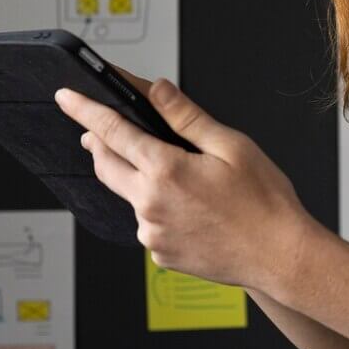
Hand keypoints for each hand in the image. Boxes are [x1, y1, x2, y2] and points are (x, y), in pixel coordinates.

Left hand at [53, 68, 316, 291]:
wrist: (281, 257)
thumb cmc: (265, 202)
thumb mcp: (230, 145)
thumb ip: (186, 116)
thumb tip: (157, 90)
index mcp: (165, 171)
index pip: (112, 131)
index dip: (85, 111)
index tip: (66, 98)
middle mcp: (150, 205)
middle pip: (106, 165)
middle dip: (99, 143)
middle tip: (101, 130)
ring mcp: (153, 234)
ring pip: (130, 196)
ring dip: (138, 179)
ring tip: (180, 176)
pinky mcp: (161, 256)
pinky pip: (148, 224)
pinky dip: (158, 209)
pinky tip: (191, 208)